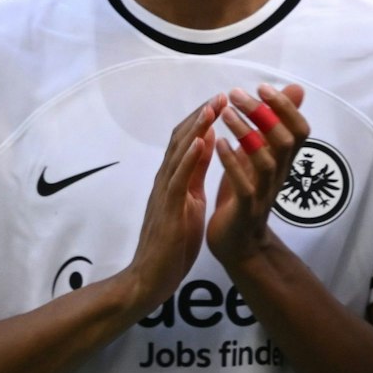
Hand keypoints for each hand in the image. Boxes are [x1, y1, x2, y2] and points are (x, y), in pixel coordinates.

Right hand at [117, 95, 219, 311]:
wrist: (150, 278)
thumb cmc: (172, 243)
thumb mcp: (190, 200)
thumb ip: (195, 172)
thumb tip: (207, 142)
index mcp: (174, 179)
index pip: (186, 140)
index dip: (203, 119)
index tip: (222, 100)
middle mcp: (166, 180)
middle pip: (181, 139)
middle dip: (202, 116)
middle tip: (222, 94)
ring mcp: (165, 193)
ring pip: (179, 153)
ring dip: (196, 128)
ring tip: (213, 108)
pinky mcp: (168, 209)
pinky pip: (178, 178)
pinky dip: (189, 157)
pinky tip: (201, 141)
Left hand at [206, 85, 307, 270]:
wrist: (238, 244)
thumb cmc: (245, 194)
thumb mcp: (260, 155)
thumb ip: (272, 126)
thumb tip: (295, 90)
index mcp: (282, 162)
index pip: (300, 131)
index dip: (286, 108)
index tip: (262, 87)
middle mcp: (278, 175)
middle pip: (284, 141)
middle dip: (262, 114)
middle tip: (236, 94)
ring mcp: (263, 193)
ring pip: (265, 161)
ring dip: (245, 133)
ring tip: (226, 114)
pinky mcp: (246, 210)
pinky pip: (244, 185)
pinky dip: (231, 163)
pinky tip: (219, 143)